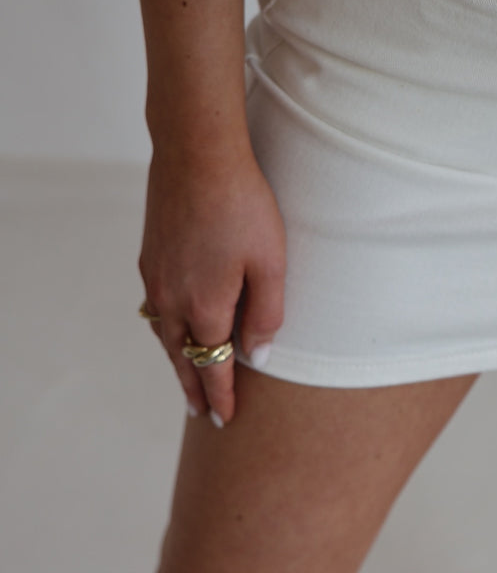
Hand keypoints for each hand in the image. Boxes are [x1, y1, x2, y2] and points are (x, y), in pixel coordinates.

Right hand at [138, 141, 285, 425]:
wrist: (196, 153)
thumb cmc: (243, 205)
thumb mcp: (271, 263)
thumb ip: (266, 314)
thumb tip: (258, 356)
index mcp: (204, 307)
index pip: (212, 366)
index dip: (220, 395)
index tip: (225, 419)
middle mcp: (172, 299)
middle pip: (182, 357)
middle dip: (193, 387)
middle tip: (201, 414)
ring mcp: (156, 277)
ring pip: (164, 334)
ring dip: (176, 360)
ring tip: (186, 377)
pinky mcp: (150, 255)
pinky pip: (156, 307)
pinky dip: (165, 329)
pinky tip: (172, 327)